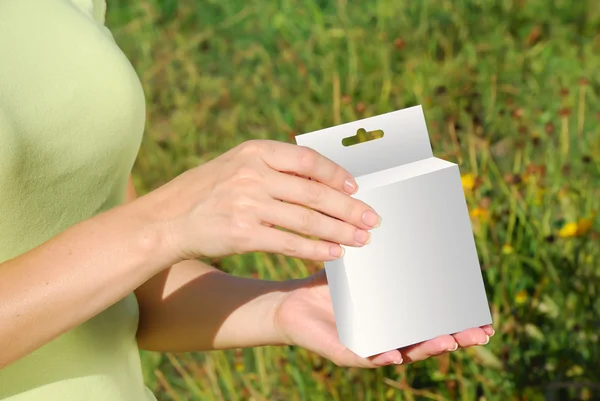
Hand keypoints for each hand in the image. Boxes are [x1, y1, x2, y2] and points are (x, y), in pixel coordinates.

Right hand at [144, 140, 380, 260]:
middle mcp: (252, 173)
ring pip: (307, 219)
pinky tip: (335, 253)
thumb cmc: (208, 191)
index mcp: (254, 150)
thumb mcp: (237, 165)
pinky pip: (289, 243)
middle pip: (313, 191)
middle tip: (373, 219)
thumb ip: (274, 166)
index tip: (357, 188)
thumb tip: (322, 176)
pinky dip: (315, 249)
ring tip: (362, 240)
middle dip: (349, 207)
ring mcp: (246, 203)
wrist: (166, 219)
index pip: (307, 159)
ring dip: (339, 230)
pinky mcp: (242, 234)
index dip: (336, 174)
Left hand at [274, 270, 494, 366]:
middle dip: (454, 337)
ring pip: (404, 352)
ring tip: (447, 341)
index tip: (485, 318)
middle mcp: (387, 334)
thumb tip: (396, 220)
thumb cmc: (327, 287)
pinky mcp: (344, 352)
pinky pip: (364, 357)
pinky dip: (381, 356)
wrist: (291, 303)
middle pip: (427, 340)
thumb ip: (379, 254)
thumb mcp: (359, 269)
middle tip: (480, 332)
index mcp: (394, 317)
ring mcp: (368, 346)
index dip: (458, 321)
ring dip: (427, 348)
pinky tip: (395, 354)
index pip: (432, 322)